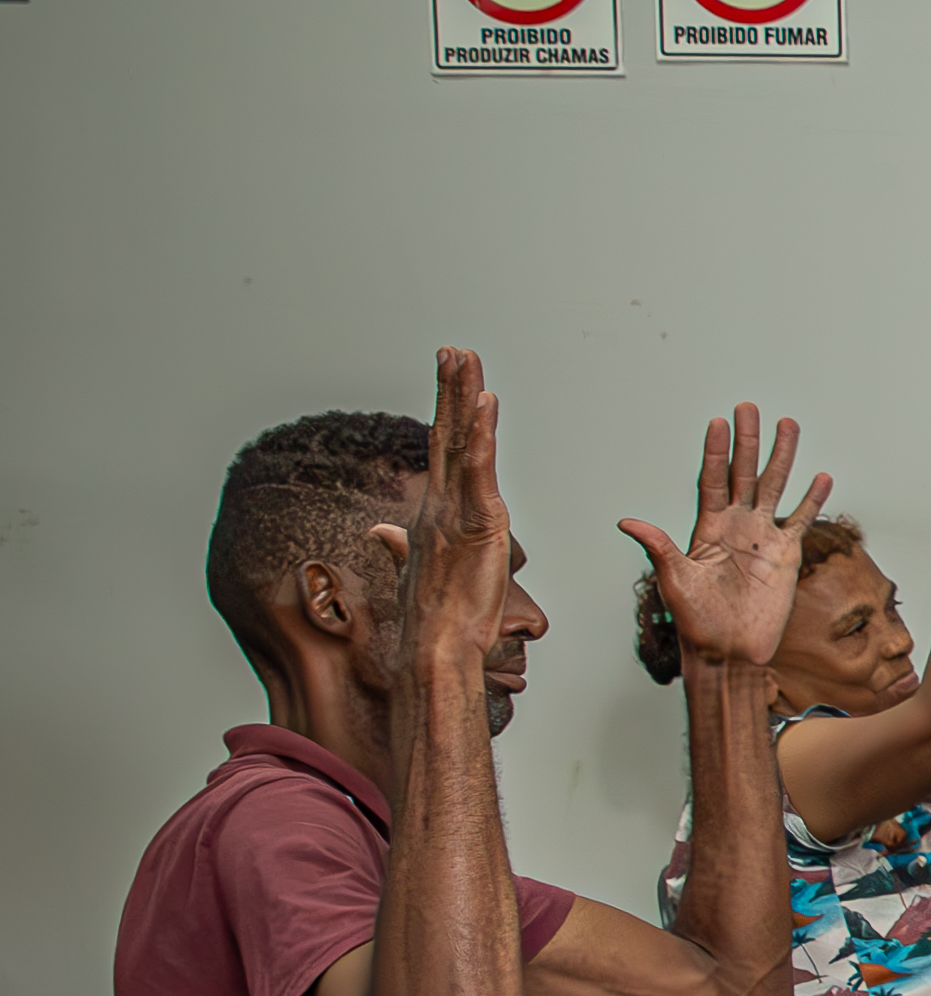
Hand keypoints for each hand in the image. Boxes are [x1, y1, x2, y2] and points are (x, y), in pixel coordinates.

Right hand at [362, 346, 517, 660]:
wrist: (435, 646)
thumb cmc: (434, 616)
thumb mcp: (418, 571)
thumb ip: (400, 547)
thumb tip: (381, 534)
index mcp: (435, 512)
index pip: (441, 453)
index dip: (445, 415)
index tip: (449, 383)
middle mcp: (440, 504)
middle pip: (446, 435)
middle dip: (450, 390)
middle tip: (454, 350)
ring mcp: (455, 510)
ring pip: (459, 442)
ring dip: (462, 397)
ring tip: (466, 358)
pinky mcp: (476, 522)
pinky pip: (479, 470)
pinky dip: (481, 435)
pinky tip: (485, 404)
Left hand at [620, 402, 831, 675]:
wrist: (729, 653)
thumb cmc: (697, 623)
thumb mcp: (674, 581)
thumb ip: (658, 547)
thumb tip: (627, 521)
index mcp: (707, 529)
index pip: (712, 480)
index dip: (716, 452)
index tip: (719, 423)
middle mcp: (736, 527)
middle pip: (744, 473)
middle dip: (748, 441)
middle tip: (749, 408)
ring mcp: (762, 539)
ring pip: (774, 487)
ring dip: (782, 457)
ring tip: (788, 425)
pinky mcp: (786, 556)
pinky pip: (802, 520)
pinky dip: (812, 499)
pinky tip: (821, 477)